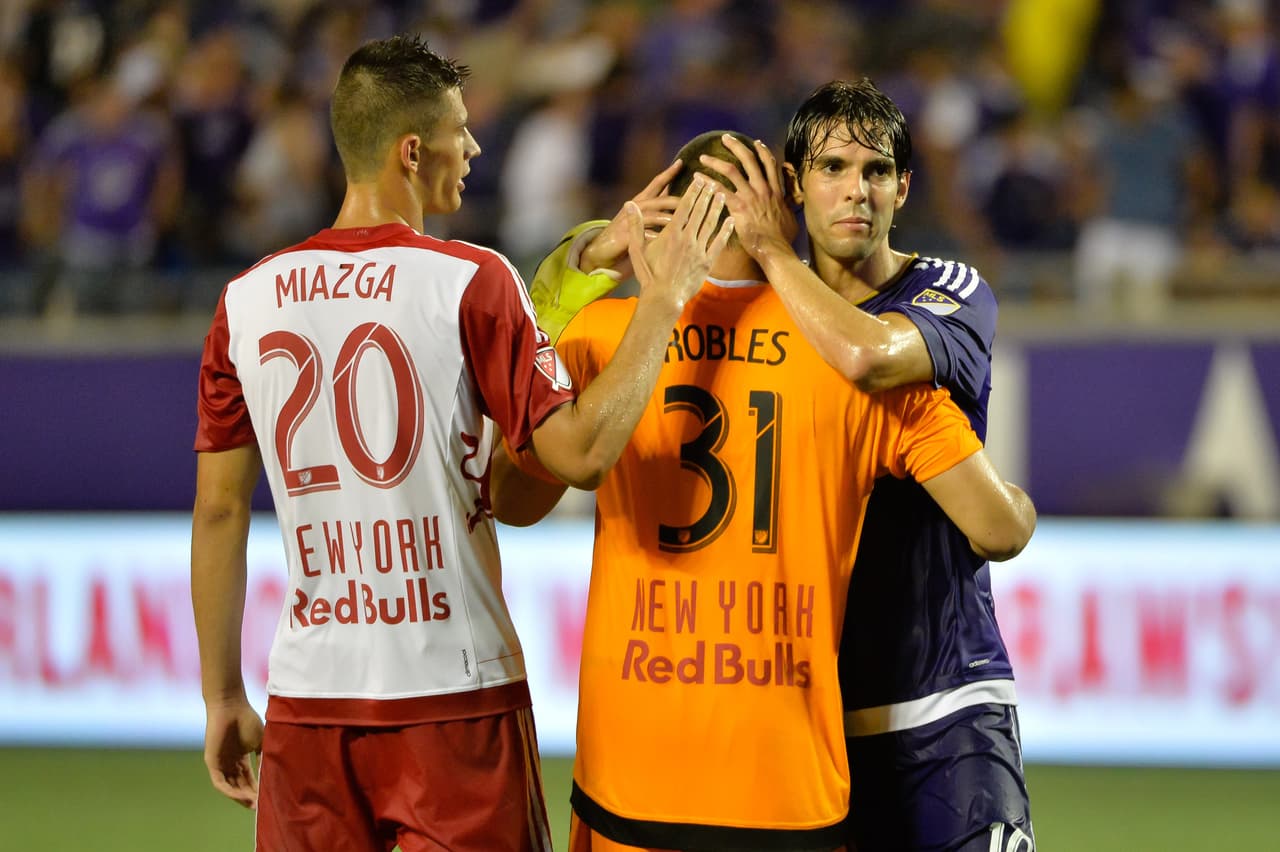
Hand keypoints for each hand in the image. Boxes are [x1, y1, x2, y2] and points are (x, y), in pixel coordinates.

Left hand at [203, 697, 263, 808]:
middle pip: (239, 785)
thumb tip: (277, 771)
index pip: (248, 779)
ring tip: (253, 804)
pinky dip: (230, 791)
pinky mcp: (212, 763)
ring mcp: (220, 763)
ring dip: (240, 797)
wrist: (230, 707)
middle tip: (261, 807)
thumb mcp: (261, 741)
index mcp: (241, 758)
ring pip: (230, 787)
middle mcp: (230, 763)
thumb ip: (265, 756)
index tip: (268, 799)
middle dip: (250, 797)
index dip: (257, 789)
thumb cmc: (246, 720)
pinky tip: (241, 796)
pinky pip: (220, 782)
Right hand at [579, 159, 682, 274]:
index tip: (682, 162)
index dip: (668, 172)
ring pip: (654, 216)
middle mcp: (635, 207)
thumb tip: (676, 193)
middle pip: (660, 200)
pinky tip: (670, 241)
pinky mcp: (625, 235)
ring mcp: (629, 220)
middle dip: (679, 198)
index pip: (656, 183)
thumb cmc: (626, 231)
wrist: (601, 247)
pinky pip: (644, 236)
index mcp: (641, 200)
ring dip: (670, 218)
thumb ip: (656, 204)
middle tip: (697, 198)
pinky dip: (658, 238)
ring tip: (687, 221)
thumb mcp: (641, 215)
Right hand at [628, 175, 732, 307]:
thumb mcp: (637, 248)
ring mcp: (699, 250)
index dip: (693, 192)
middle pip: (700, 212)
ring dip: (717, 208)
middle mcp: (687, 239)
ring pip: (710, 224)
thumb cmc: (648, 274)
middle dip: (706, 195)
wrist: (663, 298)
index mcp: (672, 233)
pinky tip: (730, 221)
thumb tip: (629, 204)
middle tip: (713, 182)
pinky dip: (725, 231)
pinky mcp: (706, 263)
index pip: (684, 207)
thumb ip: (635, 225)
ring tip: (722, 195)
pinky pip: (718, 243)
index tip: (699, 180)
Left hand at [699, 135, 798, 258]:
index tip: (756, 142)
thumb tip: (789, 205)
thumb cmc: (783, 238)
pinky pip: (720, 190)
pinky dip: (707, 182)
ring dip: (716, 162)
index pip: (770, 164)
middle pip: (749, 159)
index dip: (762, 151)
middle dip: (736, 146)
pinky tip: (697, 179)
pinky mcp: (738, 207)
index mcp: (775, 190)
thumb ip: (787, 207)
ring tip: (703, 158)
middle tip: (725, 139)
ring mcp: (750, 196)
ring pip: (731, 170)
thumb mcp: (790, 218)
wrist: (775, 249)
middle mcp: (763, 189)